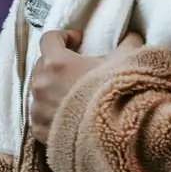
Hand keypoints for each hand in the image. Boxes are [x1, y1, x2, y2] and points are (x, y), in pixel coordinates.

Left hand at [28, 29, 143, 143]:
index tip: (78, 42)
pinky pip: (39, 114)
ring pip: (39, 91)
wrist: (116, 137)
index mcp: (57, 62)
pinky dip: (50, 112)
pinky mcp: (40, 130)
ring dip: (53, 89)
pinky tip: (68, 116)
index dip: (63, 37)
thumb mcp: (126, 62)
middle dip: (58, 64)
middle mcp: (41, 84)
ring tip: (74, 96)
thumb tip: (132, 35)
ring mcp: (38, 108)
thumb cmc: (117, 95)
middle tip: (78, 70)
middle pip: (42, 65)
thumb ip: (126, 43)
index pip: (48, 39)